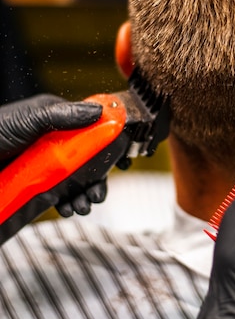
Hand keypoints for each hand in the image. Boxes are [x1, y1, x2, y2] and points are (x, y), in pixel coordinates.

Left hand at [0, 94, 105, 215]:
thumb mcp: (30, 120)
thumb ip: (64, 115)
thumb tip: (99, 110)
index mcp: (57, 120)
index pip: (92, 129)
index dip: (108, 144)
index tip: (121, 158)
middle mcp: (54, 141)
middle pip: (88, 159)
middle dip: (97, 178)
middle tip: (97, 193)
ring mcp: (46, 164)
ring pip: (77, 180)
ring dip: (85, 193)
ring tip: (83, 205)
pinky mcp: (37, 184)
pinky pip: (61, 193)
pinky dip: (69, 202)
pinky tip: (68, 208)